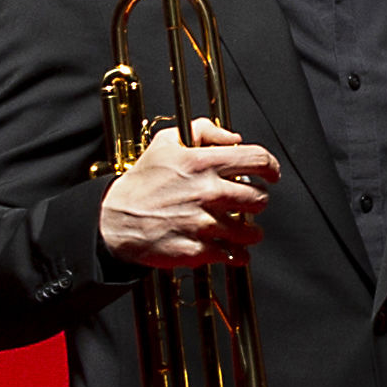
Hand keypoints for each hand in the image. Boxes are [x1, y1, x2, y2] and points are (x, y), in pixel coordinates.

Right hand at [98, 114, 276, 266]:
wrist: (115, 221)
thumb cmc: (142, 181)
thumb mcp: (166, 142)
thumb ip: (203, 130)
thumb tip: (234, 137)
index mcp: (204, 163)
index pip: (257, 160)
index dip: (271, 167)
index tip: (271, 174)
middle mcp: (208, 192)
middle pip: (259, 198)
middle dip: (258, 201)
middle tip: (251, 203)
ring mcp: (204, 223)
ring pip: (250, 231)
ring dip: (251, 231)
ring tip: (245, 229)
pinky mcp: (197, 250)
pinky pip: (234, 255)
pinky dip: (239, 254)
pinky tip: (235, 250)